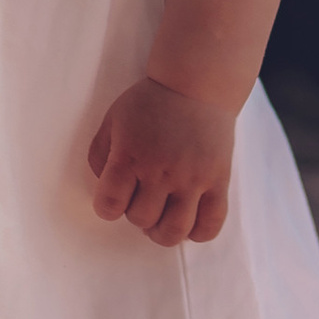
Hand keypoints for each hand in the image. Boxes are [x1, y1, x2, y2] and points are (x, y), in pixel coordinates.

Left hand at [86, 77, 232, 248]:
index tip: (115, 199)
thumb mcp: (112, 121)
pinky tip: (189, 221)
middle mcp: (161, 170)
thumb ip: (100, 156)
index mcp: (129, 155)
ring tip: (163, 217)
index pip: (109, 205)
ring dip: (163, 232)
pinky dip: (198, 233)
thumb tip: (106, 190)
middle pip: (142, 220)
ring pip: (175, 231)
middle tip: (142, 199)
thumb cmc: (149, 103)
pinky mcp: (218, 180)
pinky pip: (211, 224)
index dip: (108, 208)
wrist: (195, 85)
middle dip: (137, 215)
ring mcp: (192, 178)